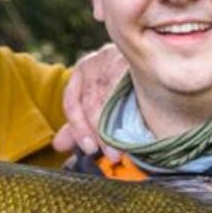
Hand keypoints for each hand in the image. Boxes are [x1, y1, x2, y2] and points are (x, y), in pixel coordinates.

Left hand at [52, 43, 126, 158]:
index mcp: (83, 70)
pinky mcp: (136, 59)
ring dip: (115, 126)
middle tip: (111, 155)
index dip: (78, 128)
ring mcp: (116, 57)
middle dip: (99, 131)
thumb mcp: (97, 103)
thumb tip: (58, 145)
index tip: (89, 149)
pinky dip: (131, 109)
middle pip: (91, 100)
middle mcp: (96, 60)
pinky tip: (137, 126)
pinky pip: (130, 87)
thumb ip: (78, 124)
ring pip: (110, 96)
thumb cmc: (123, 85)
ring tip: (123, 147)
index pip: (71, 101)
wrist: (153, 59)